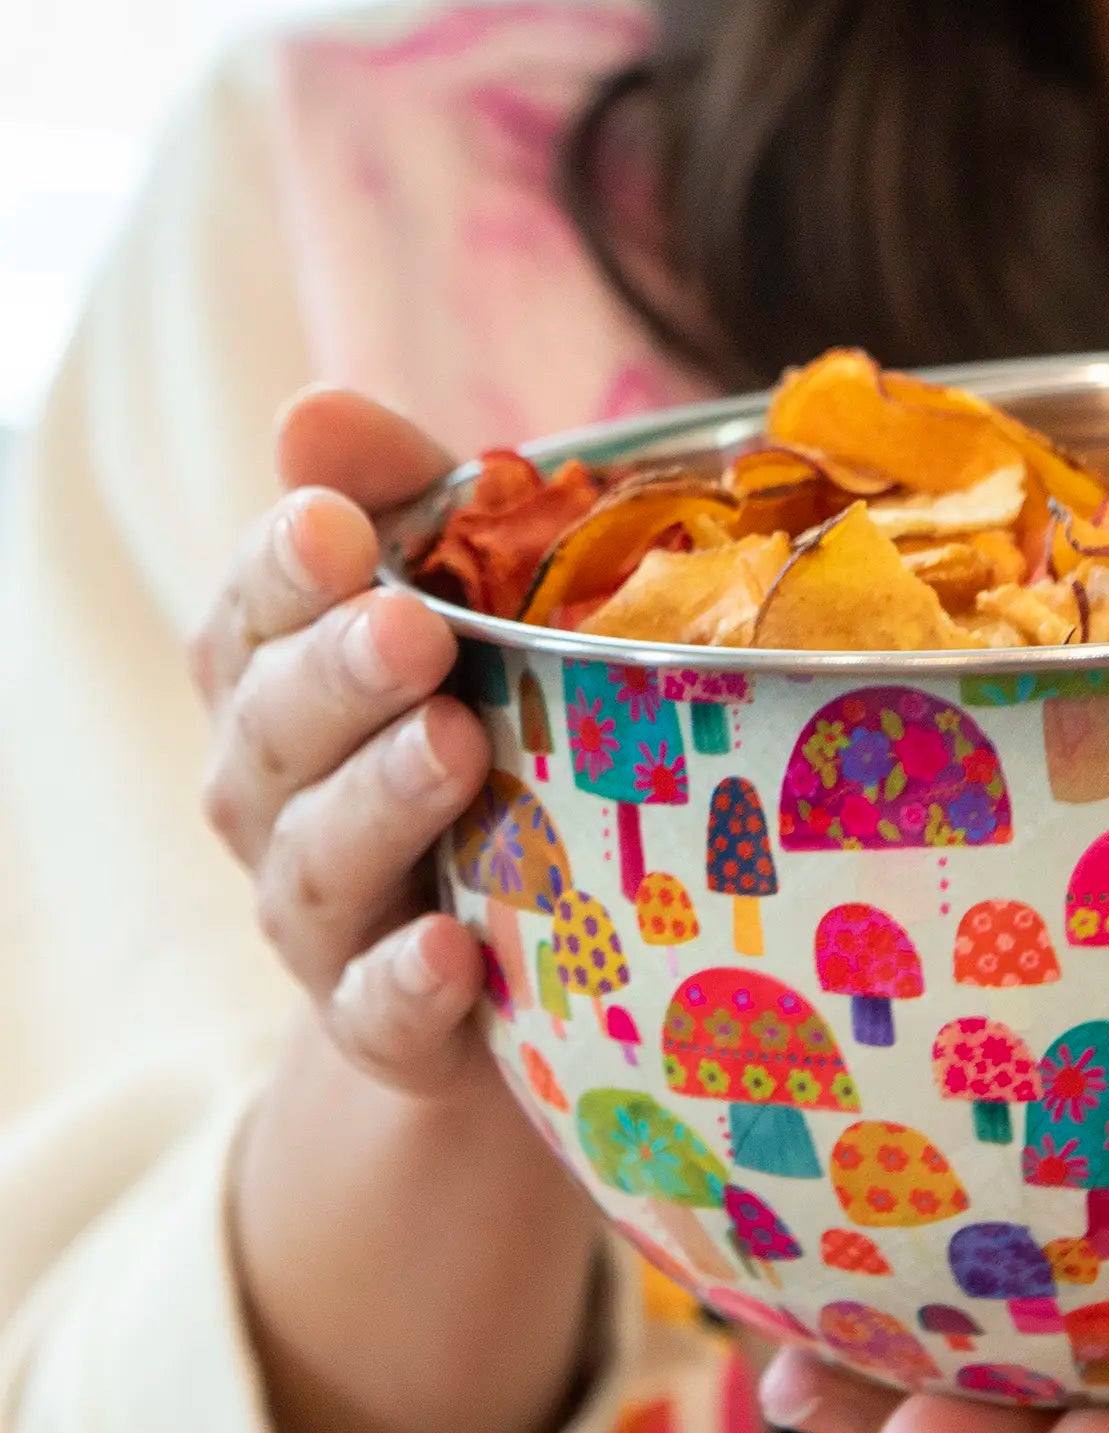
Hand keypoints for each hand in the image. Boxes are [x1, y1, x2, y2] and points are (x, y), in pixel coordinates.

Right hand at [190, 387, 485, 1092]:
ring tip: (454, 747)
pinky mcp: (386, 1022)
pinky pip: (375, 1012)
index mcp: (282, 671)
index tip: (335, 525)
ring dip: (379, 801)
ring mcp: (326, 913)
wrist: (532, 926)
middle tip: (413, 627)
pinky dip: (402, 985)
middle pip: (276, 729)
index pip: (253, 610)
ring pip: (317, 860)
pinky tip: (451, 952)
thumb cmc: (494, 703)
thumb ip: (408, 492)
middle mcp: (277, 793)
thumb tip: (313, 410)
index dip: (286, 568)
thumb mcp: (475, 580)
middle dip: (338, 673)